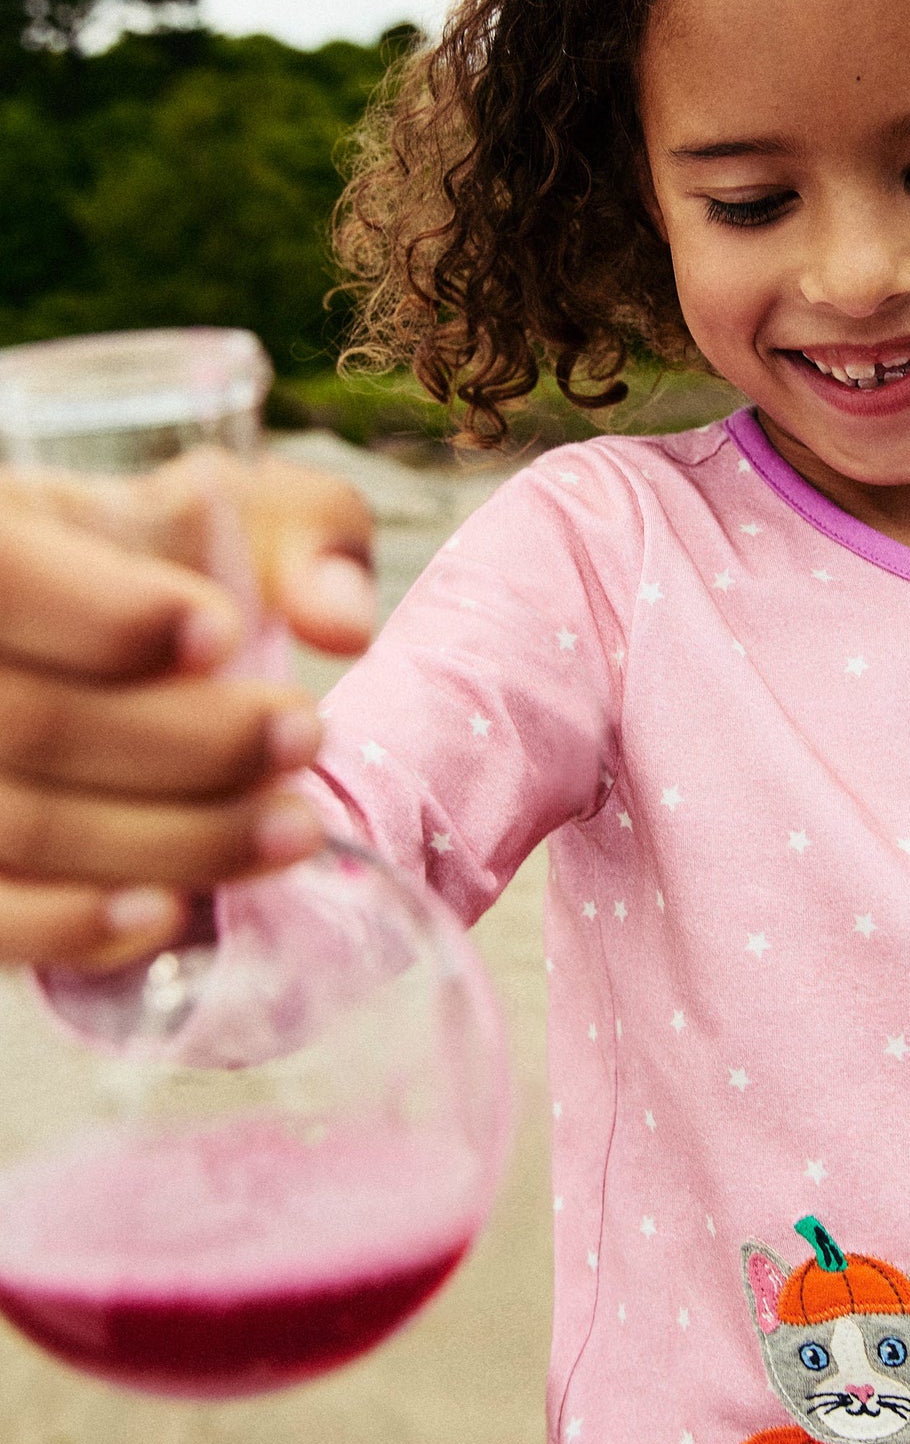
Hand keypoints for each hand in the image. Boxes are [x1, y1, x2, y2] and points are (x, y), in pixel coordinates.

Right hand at [0, 450, 375, 973]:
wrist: (71, 651)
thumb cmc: (145, 576)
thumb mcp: (225, 518)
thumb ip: (304, 534)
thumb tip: (343, 625)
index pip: (5, 576)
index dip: (109, 615)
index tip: (225, 636)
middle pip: (29, 719)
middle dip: (190, 741)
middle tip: (302, 736)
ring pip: (21, 826)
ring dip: (172, 840)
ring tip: (291, 828)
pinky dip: (73, 926)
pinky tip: (167, 909)